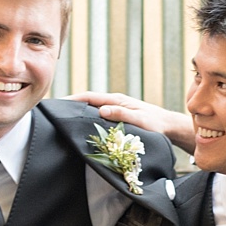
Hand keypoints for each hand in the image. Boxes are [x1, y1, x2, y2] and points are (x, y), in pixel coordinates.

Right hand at [69, 92, 196, 151]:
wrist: (169, 126)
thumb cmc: (157, 124)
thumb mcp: (140, 120)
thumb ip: (122, 115)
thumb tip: (101, 110)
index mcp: (117, 100)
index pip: (89, 97)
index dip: (73, 99)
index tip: (58, 103)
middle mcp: (114, 103)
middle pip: (88, 102)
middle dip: (72, 106)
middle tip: (55, 114)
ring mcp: (116, 110)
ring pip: (93, 110)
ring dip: (80, 114)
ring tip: (64, 122)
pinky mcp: (118, 118)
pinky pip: (99, 118)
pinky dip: (89, 121)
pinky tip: (83, 129)